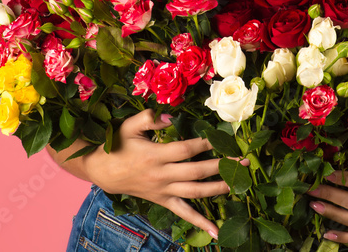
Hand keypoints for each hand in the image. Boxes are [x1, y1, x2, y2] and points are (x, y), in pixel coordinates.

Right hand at [83, 109, 244, 238]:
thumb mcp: (129, 126)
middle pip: (196, 172)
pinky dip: (200, 222)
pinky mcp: (163, 201)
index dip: (204, 144)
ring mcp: (164, 191)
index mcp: (155, 155)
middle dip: (221, 166)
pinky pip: (183, 213)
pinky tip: (214, 232)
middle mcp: (162, 175)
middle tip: (243, 161)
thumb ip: (149, 118)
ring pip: (195, 192)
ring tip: (237, 183)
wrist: (104, 171)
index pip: (185, 150)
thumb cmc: (118, 145)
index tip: (219, 138)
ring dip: (218, 188)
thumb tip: (171, 117)